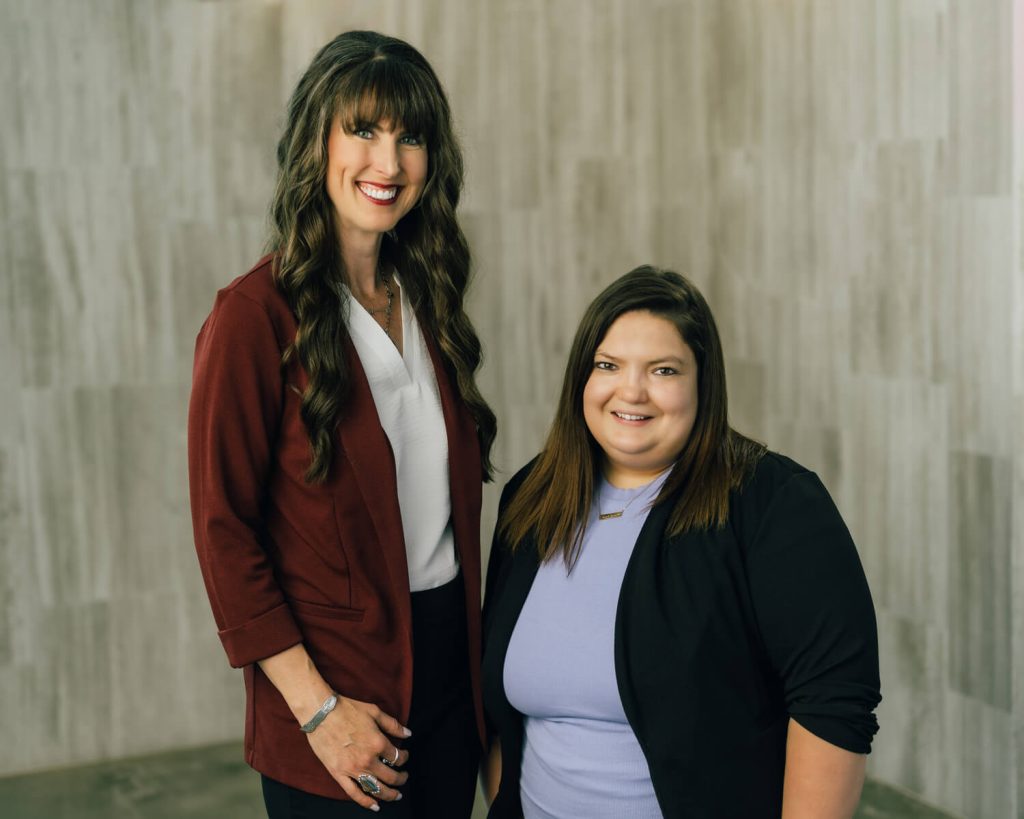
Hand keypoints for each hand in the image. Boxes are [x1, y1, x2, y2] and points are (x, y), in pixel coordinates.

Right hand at [305, 696, 411, 810]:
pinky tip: (375, 806)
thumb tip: (409, 734)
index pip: (397, 757)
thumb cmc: (347, 709)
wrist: (321, 713)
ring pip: (376, 788)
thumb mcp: (374, 712)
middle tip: (404, 778)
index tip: (404, 756)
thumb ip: (393, 725)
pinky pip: (354, 793)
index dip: (404, 758)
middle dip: (401, 779)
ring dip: (389, 794)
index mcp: (378, 743)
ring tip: (396, 795)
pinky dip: (366, 802)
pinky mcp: (339, 774)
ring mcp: (353, 769)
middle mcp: (368, 760)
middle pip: (390, 776)